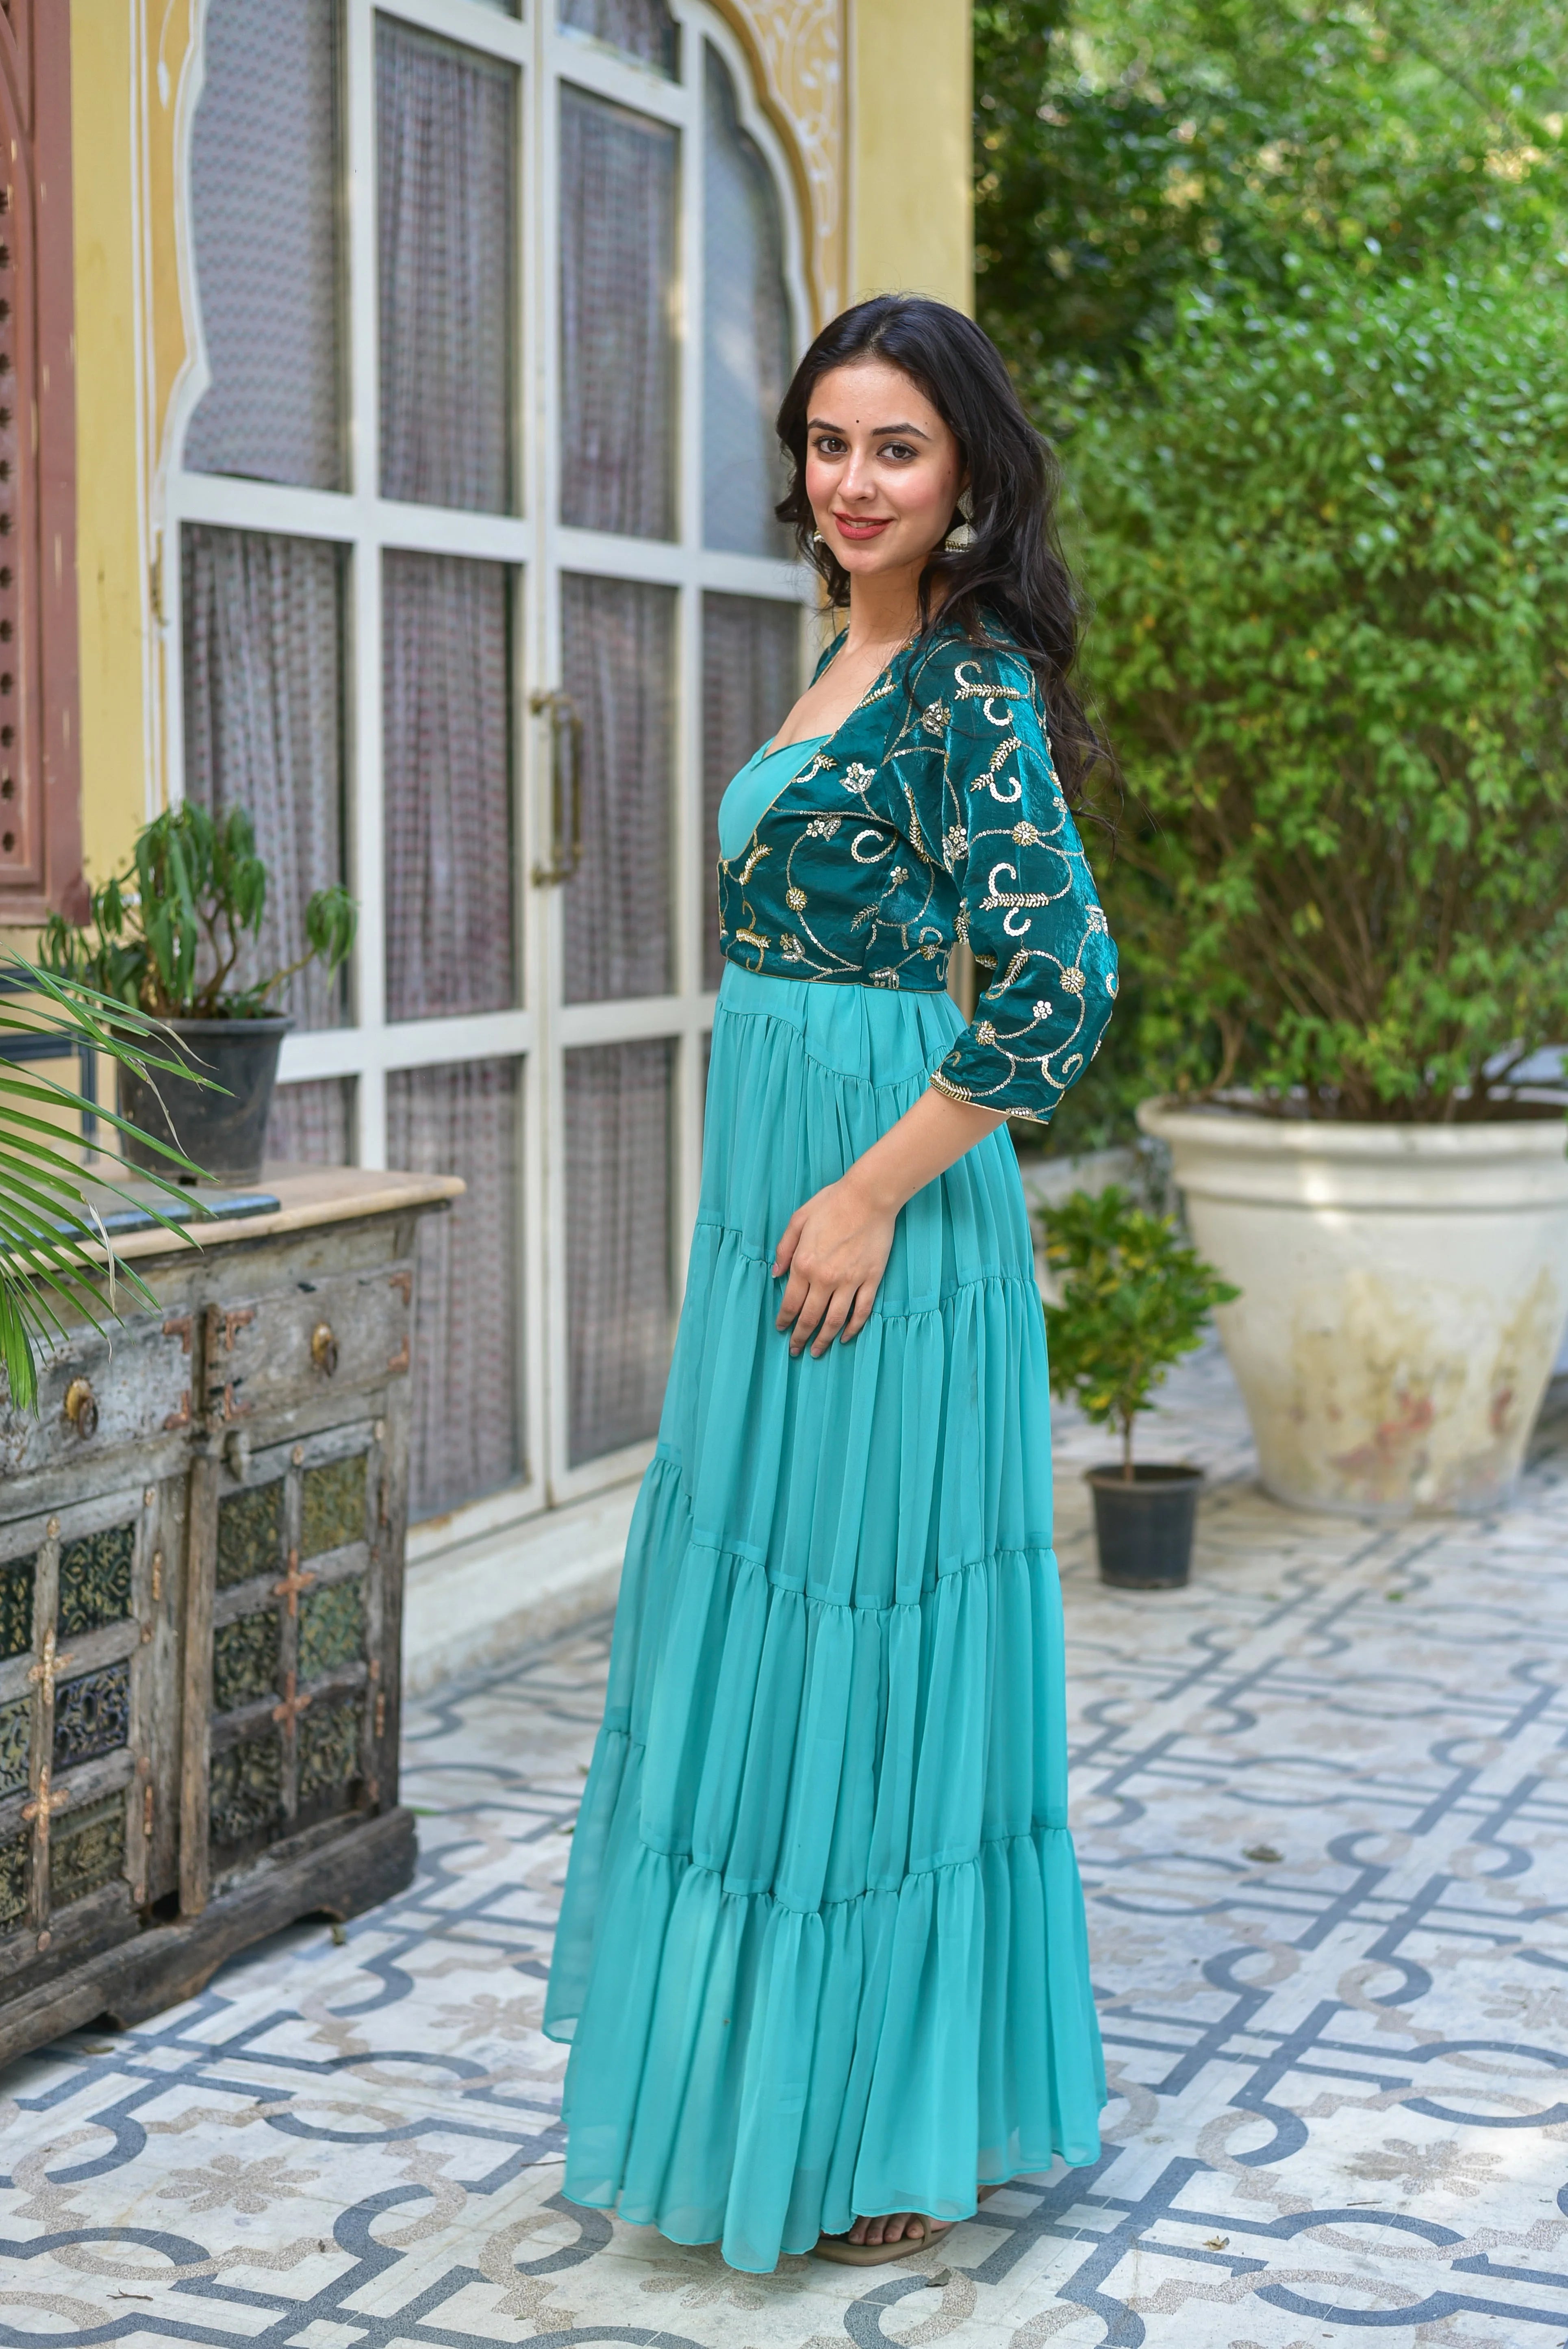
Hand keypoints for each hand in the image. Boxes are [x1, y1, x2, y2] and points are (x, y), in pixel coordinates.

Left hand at [772, 1171, 896, 1356]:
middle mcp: (825, 1278)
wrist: (869, 1196)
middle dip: (800, 1337)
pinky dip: (853, 1328)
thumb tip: (775, 1274)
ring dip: (824, 1340)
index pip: (790, 1303)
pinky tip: (846, 1336)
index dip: (784, 1320)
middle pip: (810, 1318)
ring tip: (817, 1351)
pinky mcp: (871, 1279)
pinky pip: (861, 1311)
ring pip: (835, 1321)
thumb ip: (784, 1249)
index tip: (781, 1330)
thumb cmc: (831, 1203)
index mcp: (803, 1264)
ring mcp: (850, 1281)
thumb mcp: (798, 1220)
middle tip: (795, 1351)